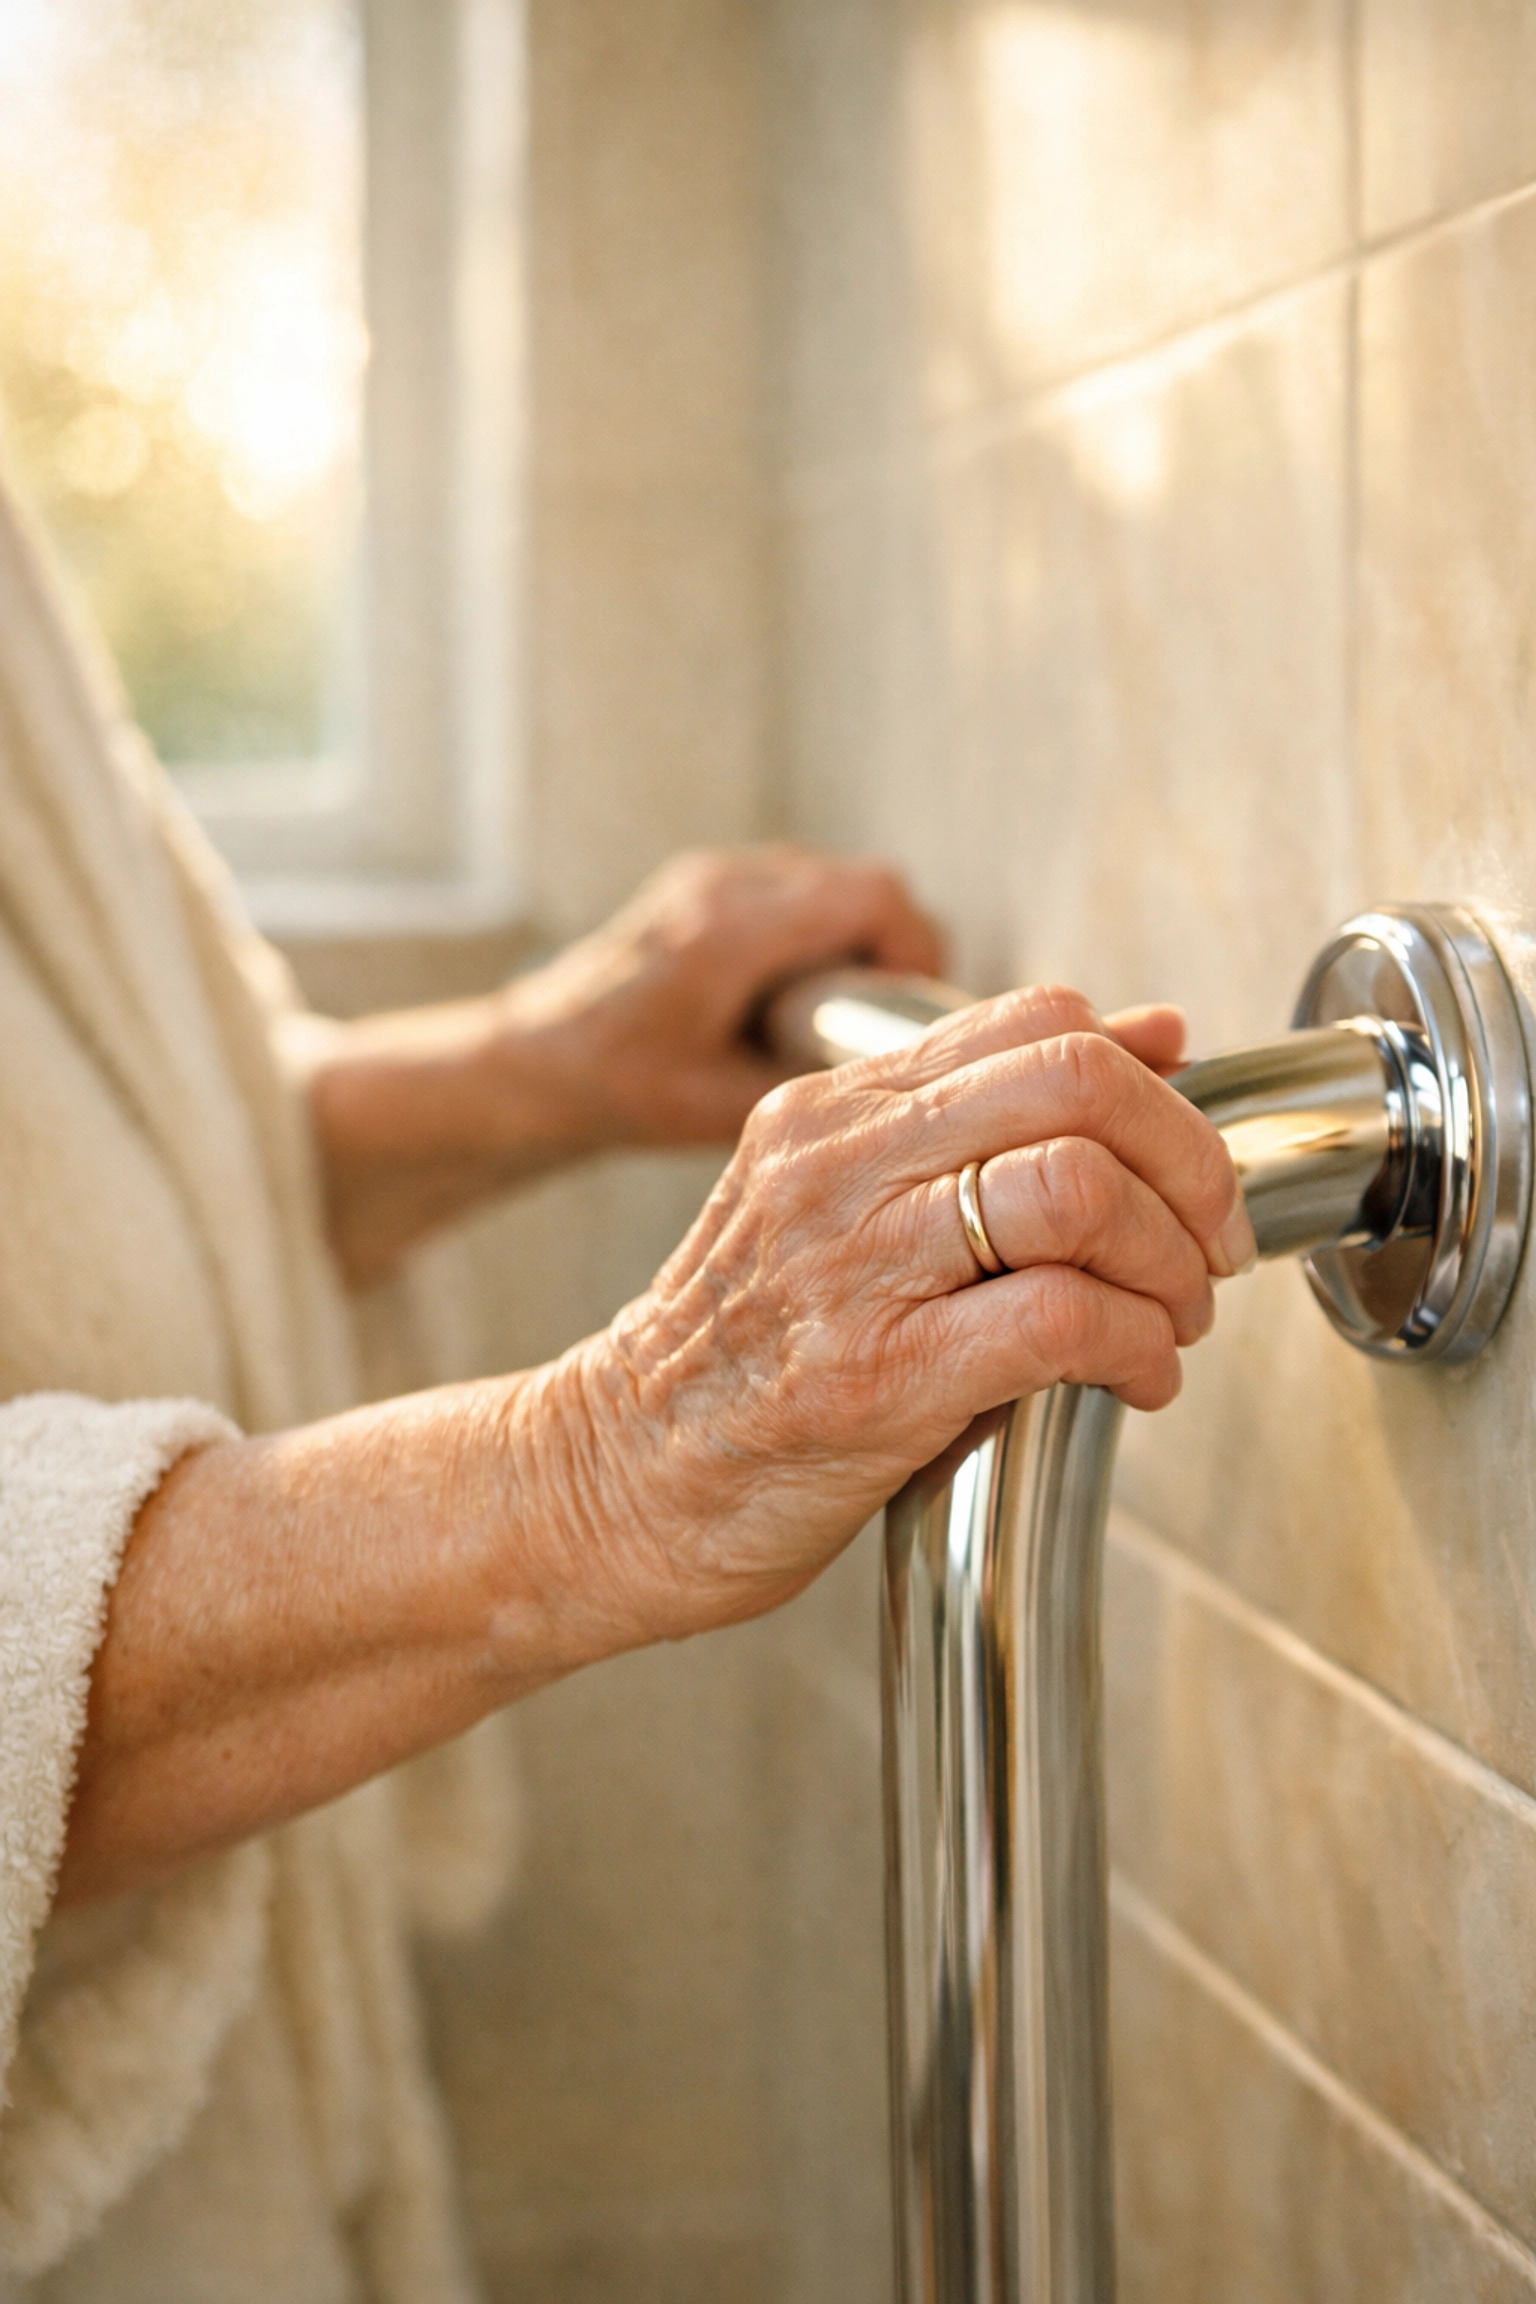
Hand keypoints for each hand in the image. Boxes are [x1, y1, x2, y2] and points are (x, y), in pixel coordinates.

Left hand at [492, 844, 944, 1147]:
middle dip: (892, 949)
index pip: (872, 897)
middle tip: (879, 1019)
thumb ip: (815, 1082)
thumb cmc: (619, 1089)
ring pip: (835, 879)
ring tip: (834, 1011)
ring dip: (855, 937)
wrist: (535, 1061)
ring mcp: (713, 875)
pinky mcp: (708, 881)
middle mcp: (722, 885)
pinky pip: (798, 886)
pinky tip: (796, 992)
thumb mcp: (723, 1110)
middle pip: (865, 883)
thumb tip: (901, 1072)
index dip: (915, 950)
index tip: (909, 1009)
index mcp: (728, 935)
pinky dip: (819, 929)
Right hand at [554, 983, 1254, 1638]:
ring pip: (1076, 1189)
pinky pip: (1058, 1320)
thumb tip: (1154, 1034)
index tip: (1185, 1165)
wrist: (613, 1478)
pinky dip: (1134, 1347)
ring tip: (1171, 1317)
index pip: (1039, 1022)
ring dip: (1169, 1261)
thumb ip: (980, 1119)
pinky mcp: (873, 1378)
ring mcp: (850, 1267)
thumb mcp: (843, 1200)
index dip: (1153, 1085)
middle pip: (1076, 1083)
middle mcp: (838, 1165)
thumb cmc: (743, 1354)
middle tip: (1208, 1241)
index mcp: (833, 1108)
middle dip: (1189, 1163)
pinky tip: (1133, 1380)